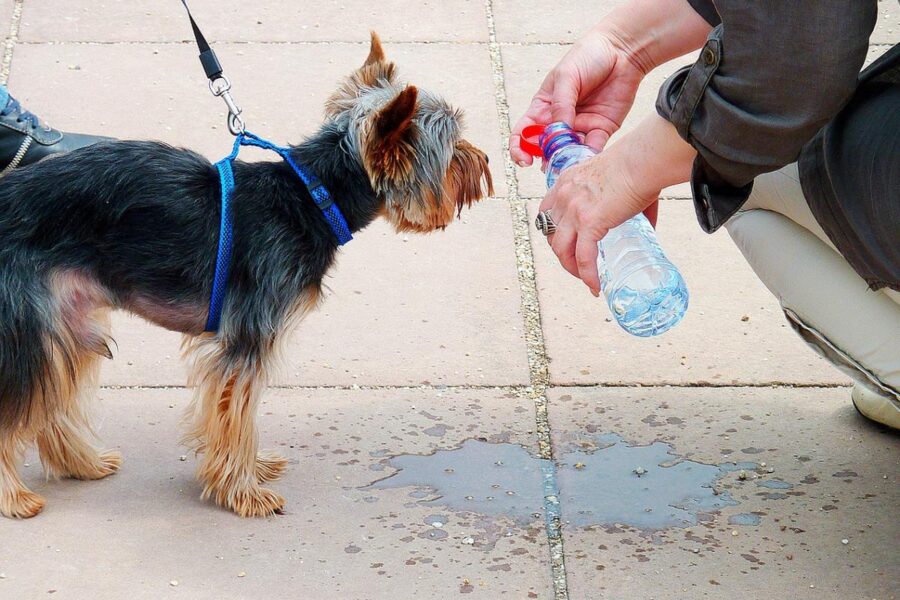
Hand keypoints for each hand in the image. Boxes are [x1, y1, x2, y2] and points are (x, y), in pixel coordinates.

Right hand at [510, 29, 646, 165]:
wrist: (622, 50)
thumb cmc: (588, 57)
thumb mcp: (567, 76)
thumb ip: (560, 105)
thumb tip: (557, 132)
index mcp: (543, 107)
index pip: (524, 133)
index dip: (519, 149)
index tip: (524, 160)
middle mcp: (559, 121)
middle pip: (545, 148)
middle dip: (545, 159)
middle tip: (550, 163)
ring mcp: (580, 127)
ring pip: (568, 152)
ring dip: (566, 160)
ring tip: (569, 161)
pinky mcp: (601, 130)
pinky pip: (592, 149)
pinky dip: (587, 157)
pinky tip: (585, 158)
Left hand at [539, 114, 696, 294]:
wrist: (642, 160)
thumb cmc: (638, 165)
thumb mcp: (615, 179)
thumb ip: (622, 202)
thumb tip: (646, 227)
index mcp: (566, 182)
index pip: (546, 213)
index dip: (553, 232)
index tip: (566, 243)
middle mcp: (563, 196)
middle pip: (551, 235)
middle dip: (562, 254)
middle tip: (579, 265)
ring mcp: (573, 211)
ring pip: (562, 251)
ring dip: (571, 268)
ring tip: (586, 279)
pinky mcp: (589, 222)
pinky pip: (584, 258)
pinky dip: (588, 275)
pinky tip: (595, 285)